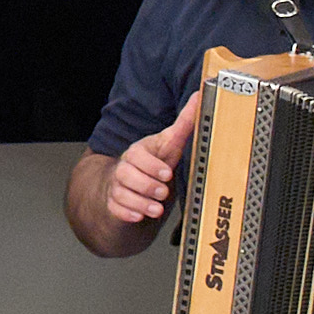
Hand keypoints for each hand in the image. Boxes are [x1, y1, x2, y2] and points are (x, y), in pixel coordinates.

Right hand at [104, 89, 209, 233]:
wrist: (130, 182)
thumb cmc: (152, 162)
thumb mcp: (169, 143)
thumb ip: (183, 124)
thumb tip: (199, 97)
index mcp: (137, 152)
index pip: (137, 155)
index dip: (152, 166)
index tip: (167, 174)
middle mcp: (124, 168)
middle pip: (125, 174)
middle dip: (147, 185)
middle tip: (163, 192)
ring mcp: (117, 186)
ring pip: (121, 194)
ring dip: (140, 202)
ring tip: (157, 208)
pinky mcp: (114, 203)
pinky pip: (115, 209)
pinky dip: (127, 214)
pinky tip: (139, 216)